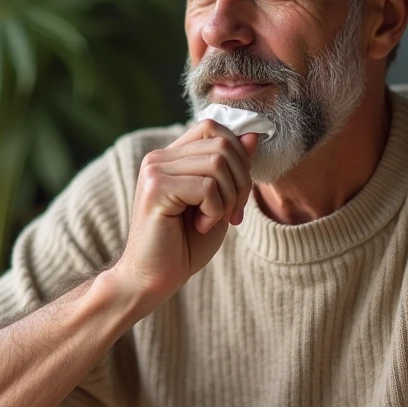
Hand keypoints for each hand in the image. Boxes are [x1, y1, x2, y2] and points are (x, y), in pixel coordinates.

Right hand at [110, 121, 259, 310]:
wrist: (154, 279)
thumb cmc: (185, 245)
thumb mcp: (219, 202)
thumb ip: (233, 168)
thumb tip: (253, 135)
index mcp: (172, 156)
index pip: (214, 127)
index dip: (239, 156)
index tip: (237, 194)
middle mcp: (159, 157)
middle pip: (223, 143)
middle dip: (242, 181)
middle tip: (232, 213)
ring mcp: (155, 170)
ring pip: (218, 163)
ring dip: (228, 198)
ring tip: (211, 220)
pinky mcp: (155, 189)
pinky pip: (206, 186)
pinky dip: (214, 210)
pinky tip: (200, 225)